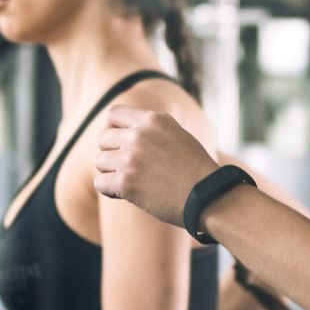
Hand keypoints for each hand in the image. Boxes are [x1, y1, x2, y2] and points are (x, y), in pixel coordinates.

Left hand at [93, 104, 219, 227]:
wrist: (208, 196)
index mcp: (153, 120)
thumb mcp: (177, 135)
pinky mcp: (126, 182)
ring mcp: (131, 158)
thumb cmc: (196, 170)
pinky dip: (110, 191)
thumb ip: (152, 129)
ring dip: (111, 173)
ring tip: (131, 182)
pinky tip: (126, 194)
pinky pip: (100, 183)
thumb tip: (124, 130)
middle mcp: (140, 135)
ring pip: (100, 162)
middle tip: (128, 169)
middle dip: (112, 154)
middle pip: (103, 139)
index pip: (113, 113)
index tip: (119, 143)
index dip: (111, 128)